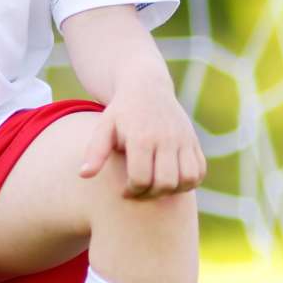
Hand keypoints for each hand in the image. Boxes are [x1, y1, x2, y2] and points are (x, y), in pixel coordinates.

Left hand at [78, 83, 205, 198]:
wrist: (147, 87)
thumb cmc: (121, 112)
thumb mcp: (104, 127)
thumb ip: (95, 152)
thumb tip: (83, 175)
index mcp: (141, 137)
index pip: (141, 178)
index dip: (131, 192)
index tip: (124, 191)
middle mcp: (166, 139)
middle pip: (166, 183)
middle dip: (151, 195)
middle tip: (139, 192)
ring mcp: (183, 140)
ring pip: (187, 179)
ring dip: (173, 191)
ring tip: (156, 188)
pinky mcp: (194, 141)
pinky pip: (199, 171)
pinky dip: (189, 182)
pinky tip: (171, 181)